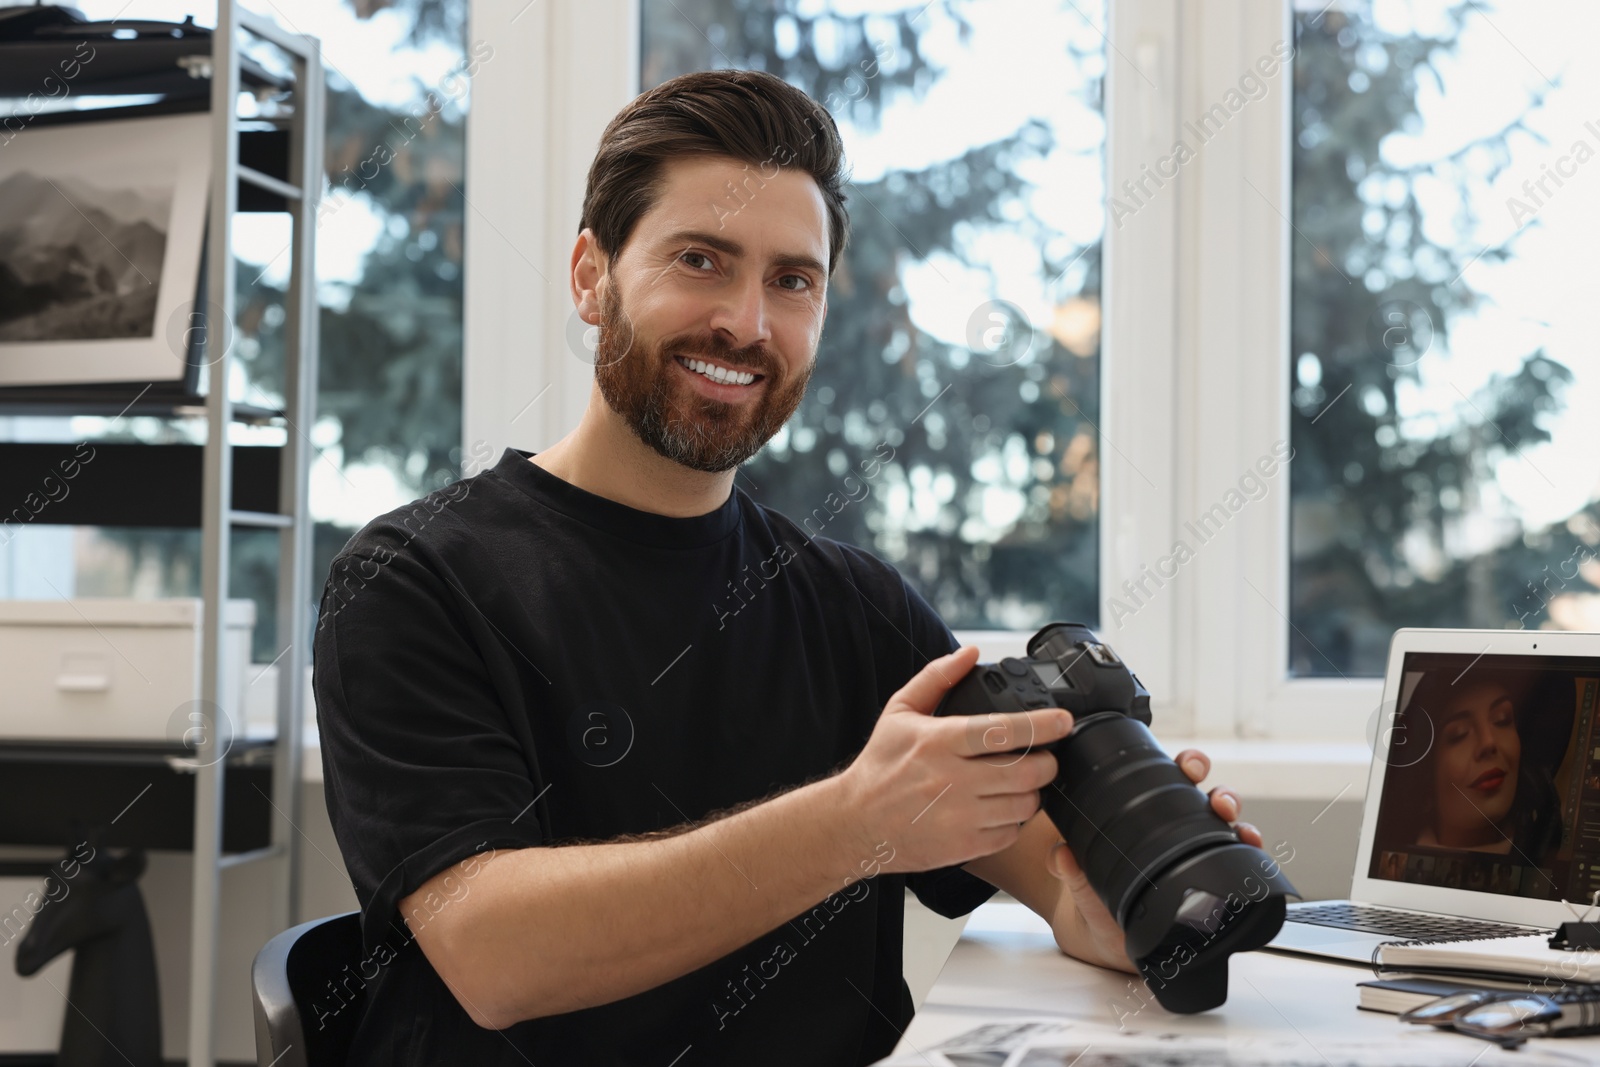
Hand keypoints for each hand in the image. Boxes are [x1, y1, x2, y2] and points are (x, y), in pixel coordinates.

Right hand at [835, 646, 1074, 875]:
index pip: (1004, 730)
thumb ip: (937, 678)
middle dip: (1047, 762)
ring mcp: (960, 817)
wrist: (855, 822)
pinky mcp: (965, 845)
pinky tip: (1001, 807)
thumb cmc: (880, 766)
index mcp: (940, 742)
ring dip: (1033, 792)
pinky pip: (1011, 833)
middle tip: (1045, 757)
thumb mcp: (900, 712)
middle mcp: (952, 780)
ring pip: (1025, 804)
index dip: (1043, 725)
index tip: (1064, 720)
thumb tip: (969, 653)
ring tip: (1021, 782)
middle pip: (1027, 771)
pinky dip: (1015, 820)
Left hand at [1042, 747, 1261, 972]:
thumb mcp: (1081, 881)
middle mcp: (1180, 831)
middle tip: (1217, 799)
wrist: (1108, 939)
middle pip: (1208, 800)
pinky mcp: (1212, 883)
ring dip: (1240, 823)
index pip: (1171, 781)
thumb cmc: (1097, 896)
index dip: (1186, 766)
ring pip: (1228, 830)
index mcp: (1148, 816)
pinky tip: (1252, 852)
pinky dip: (1250, 856)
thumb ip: (1071, 869)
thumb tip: (1062, 855)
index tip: (1189, 765)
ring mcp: (1198, 855)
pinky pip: (1237, 866)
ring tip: (1237, 826)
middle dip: (1220, 791)